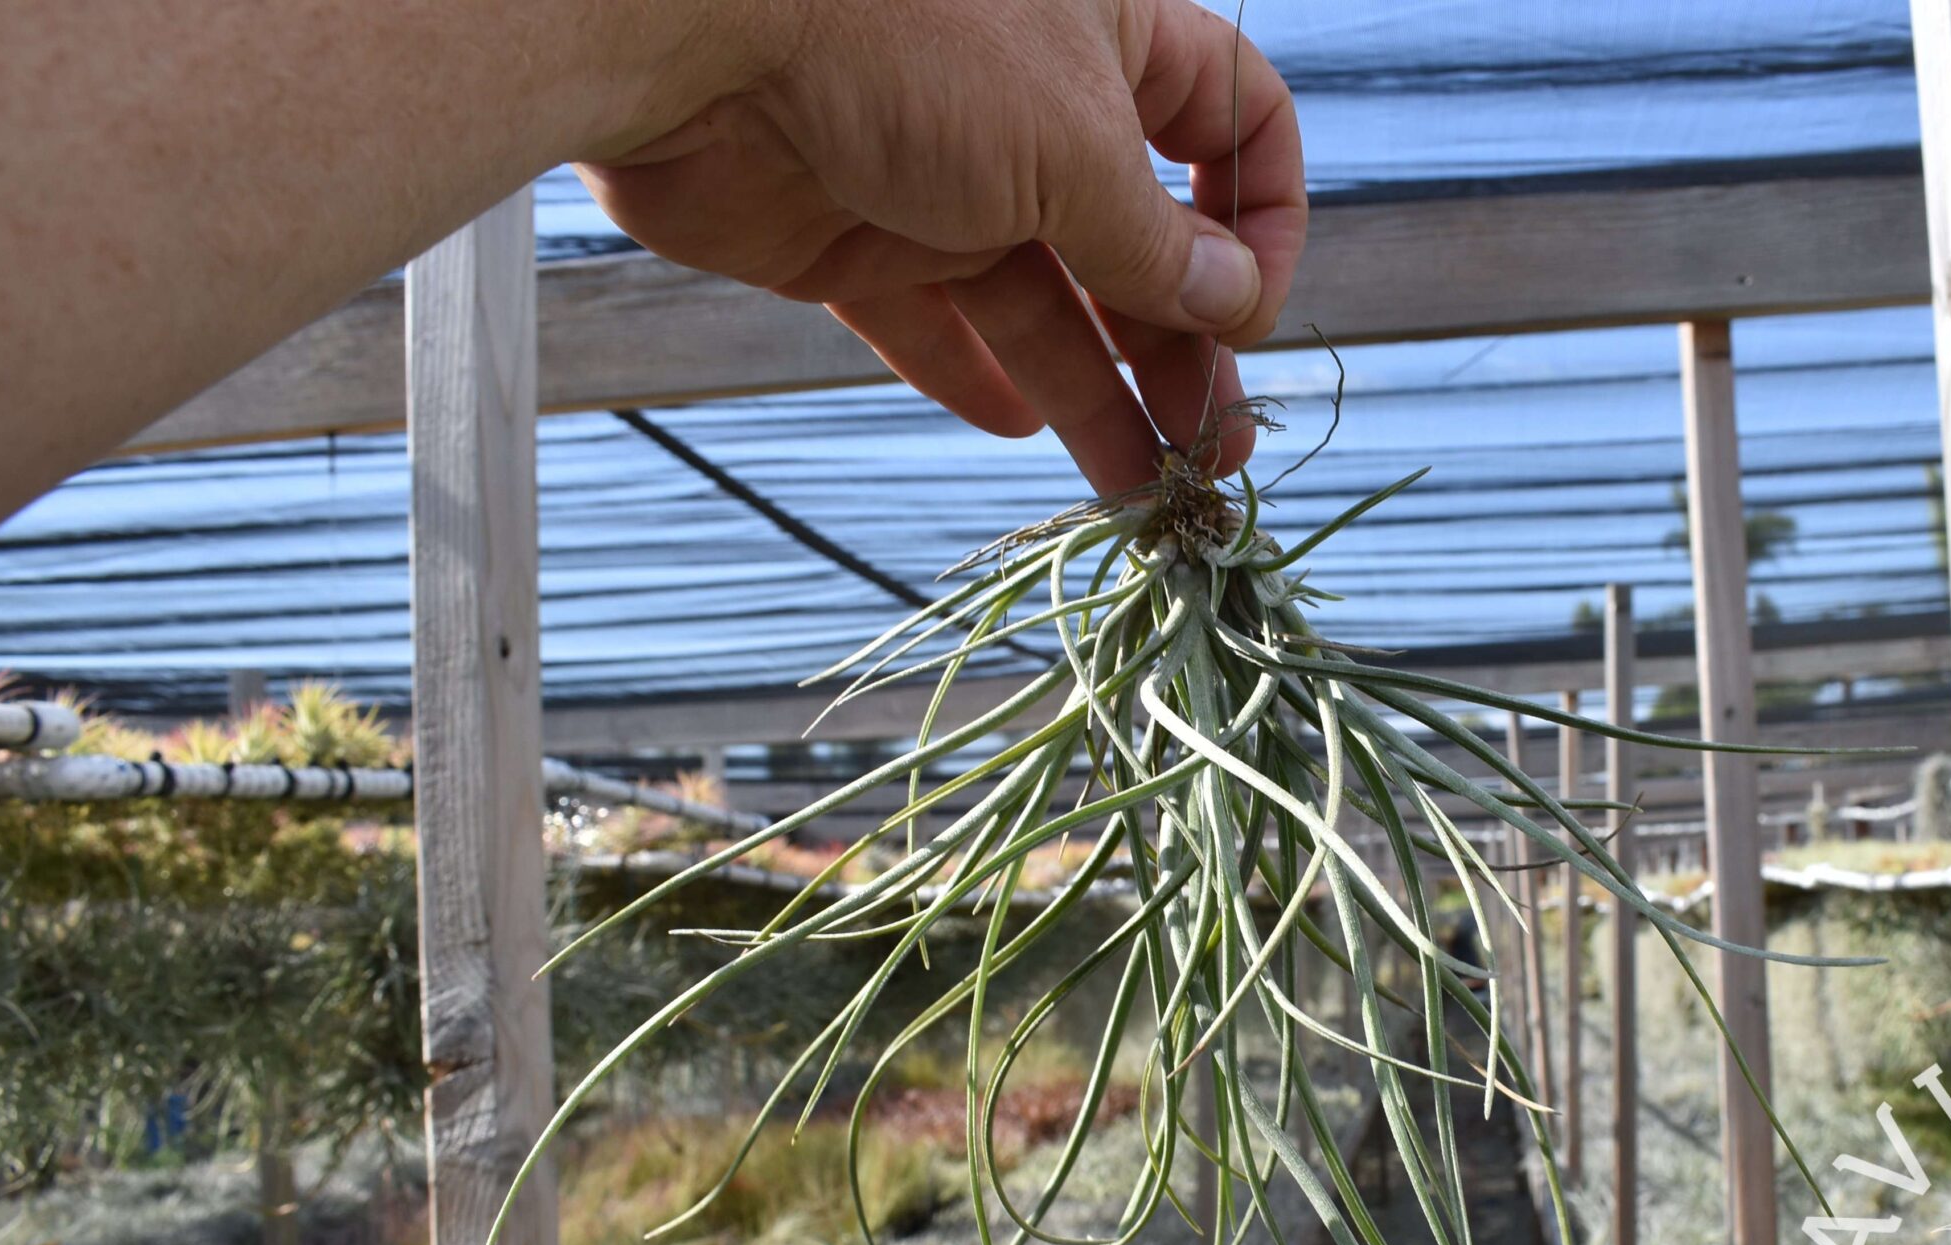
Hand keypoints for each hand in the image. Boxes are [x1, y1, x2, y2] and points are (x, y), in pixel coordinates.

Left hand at [582, 0, 1304, 495]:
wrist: (688, 34)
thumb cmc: (901, 40)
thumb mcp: (1073, 149)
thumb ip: (1158, 246)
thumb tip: (1237, 306)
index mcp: (1111, 39)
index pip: (1231, 120)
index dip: (1262, 218)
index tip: (1253, 312)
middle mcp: (1034, 109)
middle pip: (1142, 242)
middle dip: (1186, 349)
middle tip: (1217, 454)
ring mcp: (944, 178)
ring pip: (1047, 302)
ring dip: (1099, 397)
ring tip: (1147, 492)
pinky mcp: (855, 239)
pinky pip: (934, 325)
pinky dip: (978, 378)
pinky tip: (1023, 435)